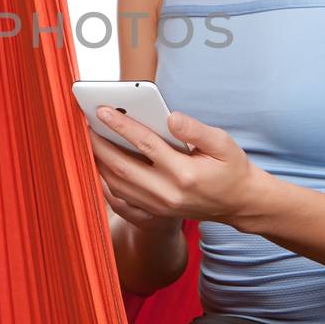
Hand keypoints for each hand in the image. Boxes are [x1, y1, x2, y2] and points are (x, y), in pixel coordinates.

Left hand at [88, 106, 269, 227]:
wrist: (239, 204)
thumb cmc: (231, 169)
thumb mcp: (224, 143)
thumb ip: (196, 130)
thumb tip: (170, 118)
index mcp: (185, 174)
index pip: (145, 144)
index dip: (121, 125)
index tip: (102, 110)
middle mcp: (168, 193)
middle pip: (123, 167)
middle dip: (99, 144)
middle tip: (85, 125)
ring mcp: (159, 207)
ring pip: (117, 185)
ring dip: (99, 163)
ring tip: (88, 141)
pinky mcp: (155, 213)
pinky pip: (121, 199)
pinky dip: (106, 181)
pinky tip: (100, 164)